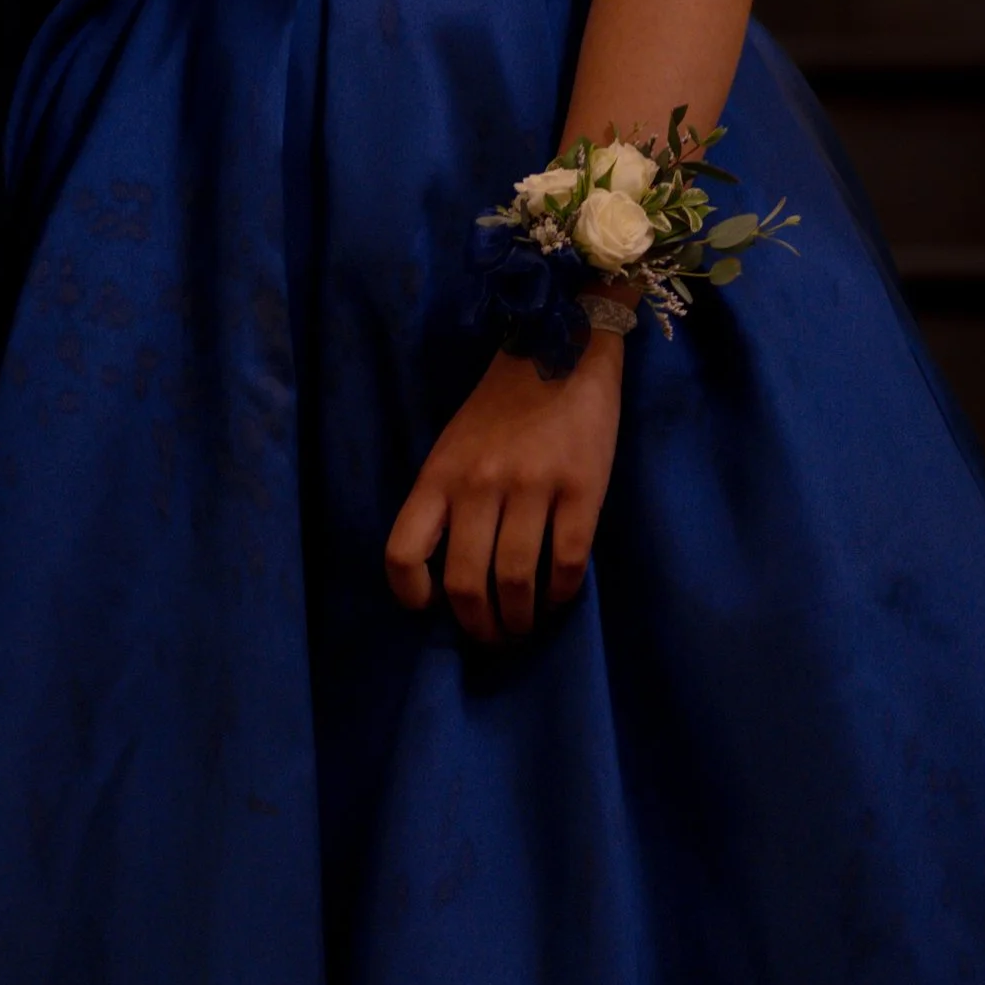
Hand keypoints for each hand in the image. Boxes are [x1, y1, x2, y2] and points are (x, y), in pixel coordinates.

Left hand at [384, 337, 623, 643]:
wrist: (560, 346)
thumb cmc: (502, 404)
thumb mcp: (454, 444)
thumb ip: (446, 497)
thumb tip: (448, 570)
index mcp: (439, 474)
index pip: (402, 551)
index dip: (411, 594)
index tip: (431, 608)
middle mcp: (478, 484)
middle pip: (464, 583)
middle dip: (478, 626)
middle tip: (492, 638)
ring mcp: (531, 487)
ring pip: (515, 582)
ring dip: (520, 620)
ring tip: (525, 627)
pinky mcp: (581, 489)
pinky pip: (567, 563)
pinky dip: (562, 594)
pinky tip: (561, 598)